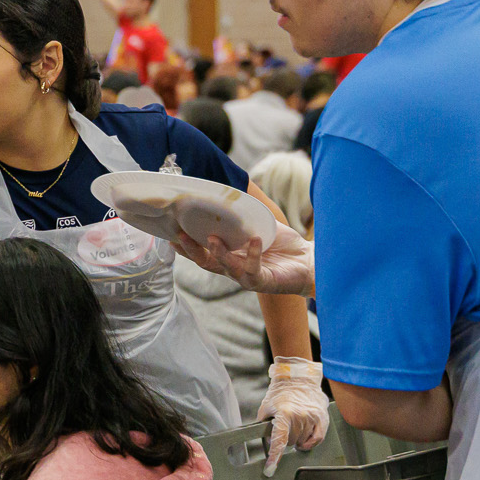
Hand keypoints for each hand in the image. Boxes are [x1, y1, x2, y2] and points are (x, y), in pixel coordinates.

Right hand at [172, 220, 315, 295]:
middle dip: (191, 250)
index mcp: (229, 255)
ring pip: (225, 267)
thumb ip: (245, 217)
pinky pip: (253, 269)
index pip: (202, 252)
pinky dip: (252, 254)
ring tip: (212, 238)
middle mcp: (233, 268)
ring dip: (217, 253)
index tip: (170, 233)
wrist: (309, 261)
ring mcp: (246, 277)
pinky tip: (254, 240)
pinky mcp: (262, 282)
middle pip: (205, 262)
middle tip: (179, 235)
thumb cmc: (283, 244)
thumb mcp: (260, 226)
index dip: (186, 246)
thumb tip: (230, 197)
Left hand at [258, 357, 331, 475]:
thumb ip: (264, 425)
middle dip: (283, 440)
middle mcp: (301, 417)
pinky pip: (317, 440)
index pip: (279, 441)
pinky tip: (304, 440)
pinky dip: (309, 443)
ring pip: (302, 442)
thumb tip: (268, 442)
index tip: (270, 470)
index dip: (274, 457)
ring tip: (292, 428)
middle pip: (290, 442)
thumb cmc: (280, 393)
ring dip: (296, 440)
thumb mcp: (265, 408)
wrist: (299, 379)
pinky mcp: (323, 419)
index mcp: (285, 414)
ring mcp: (313, 418)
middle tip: (281, 430)